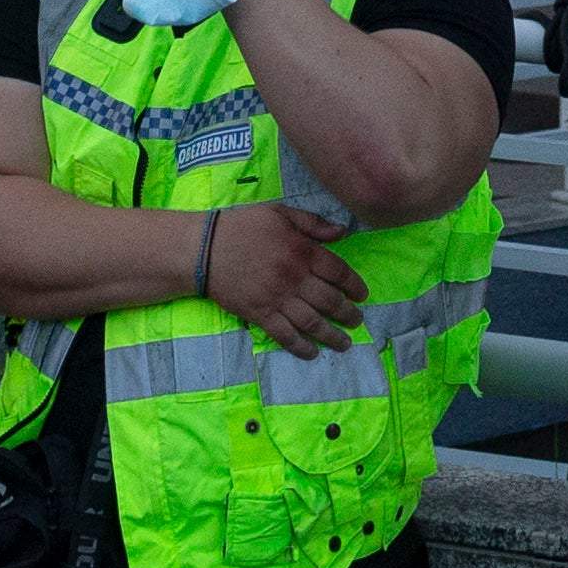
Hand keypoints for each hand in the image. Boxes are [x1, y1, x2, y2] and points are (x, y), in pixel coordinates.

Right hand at [204, 200, 364, 353]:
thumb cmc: (244, 227)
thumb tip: (343, 232)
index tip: (363, 295)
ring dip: (332, 336)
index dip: (354, 285)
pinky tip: (312, 353)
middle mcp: (294, 277)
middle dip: (348, 314)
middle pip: (330, 301)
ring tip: (344, 343)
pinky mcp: (260, 315)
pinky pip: (285, 336)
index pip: (338, 271)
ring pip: (312, 323)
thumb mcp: (280, 213)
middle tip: (357, 321)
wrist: (205, 249)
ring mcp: (278, 299)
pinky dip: (301, 347)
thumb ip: (313, 223)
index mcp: (302, 250)